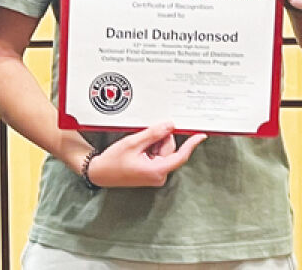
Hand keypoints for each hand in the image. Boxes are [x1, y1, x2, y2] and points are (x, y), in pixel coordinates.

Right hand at [84, 123, 205, 187]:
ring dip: (153, 144)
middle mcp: (160, 175)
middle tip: (143, 136)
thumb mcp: (133, 143)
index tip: (200, 136)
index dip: (191, 144)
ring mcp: (156, 175)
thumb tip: (169, 126)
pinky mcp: (152, 173)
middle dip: (159, 139)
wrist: (100, 172)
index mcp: (157, 170)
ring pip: (163, 152)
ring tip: (137, 145)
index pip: (180, 155)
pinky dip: (150, 149)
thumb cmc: (114, 161)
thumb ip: (153, 134)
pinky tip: (138, 149)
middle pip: (169, 150)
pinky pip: (157, 156)